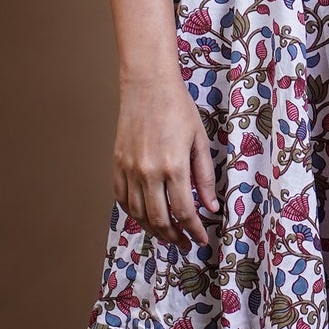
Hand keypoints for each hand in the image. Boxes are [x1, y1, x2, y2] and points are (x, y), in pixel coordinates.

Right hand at [114, 77, 217, 247]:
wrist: (147, 85)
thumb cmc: (178, 109)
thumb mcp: (200, 142)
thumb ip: (205, 177)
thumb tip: (211, 207)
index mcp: (174, 166)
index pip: (184, 211)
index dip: (194, 231)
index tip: (202, 240)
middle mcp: (148, 172)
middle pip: (160, 219)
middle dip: (175, 237)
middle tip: (186, 244)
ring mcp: (129, 169)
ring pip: (139, 213)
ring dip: (154, 229)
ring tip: (168, 234)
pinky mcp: (117, 164)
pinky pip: (122, 198)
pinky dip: (134, 213)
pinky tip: (146, 216)